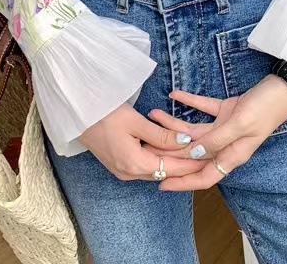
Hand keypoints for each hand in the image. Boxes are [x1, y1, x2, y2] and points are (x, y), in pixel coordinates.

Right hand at [78, 103, 204, 181]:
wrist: (77, 114)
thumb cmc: (105, 114)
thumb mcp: (136, 121)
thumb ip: (162, 134)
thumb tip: (186, 141)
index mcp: (134, 164)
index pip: (171, 168)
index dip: (191, 163)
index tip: (209, 158)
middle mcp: (129, 173)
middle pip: (164, 170)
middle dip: (185, 163)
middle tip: (205, 154)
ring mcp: (122, 170)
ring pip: (154, 167)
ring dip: (172, 159)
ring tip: (193, 150)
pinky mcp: (118, 163)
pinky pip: (144, 163)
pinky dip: (158, 156)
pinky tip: (168, 146)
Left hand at [145, 69, 286, 190]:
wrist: (285, 86)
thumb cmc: (267, 108)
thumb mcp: (242, 124)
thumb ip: (217, 140)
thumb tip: (194, 155)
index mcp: (233, 155)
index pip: (204, 177)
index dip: (182, 182)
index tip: (160, 184)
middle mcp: (227, 144)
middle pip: (193, 154)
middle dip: (170, 151)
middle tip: (146, 146)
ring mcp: (227, 127)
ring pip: (195, 130)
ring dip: (174, 123)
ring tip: (153, 114)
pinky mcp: (228, 109)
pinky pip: (204, 108)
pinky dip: (189, 102)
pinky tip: (174, 94)